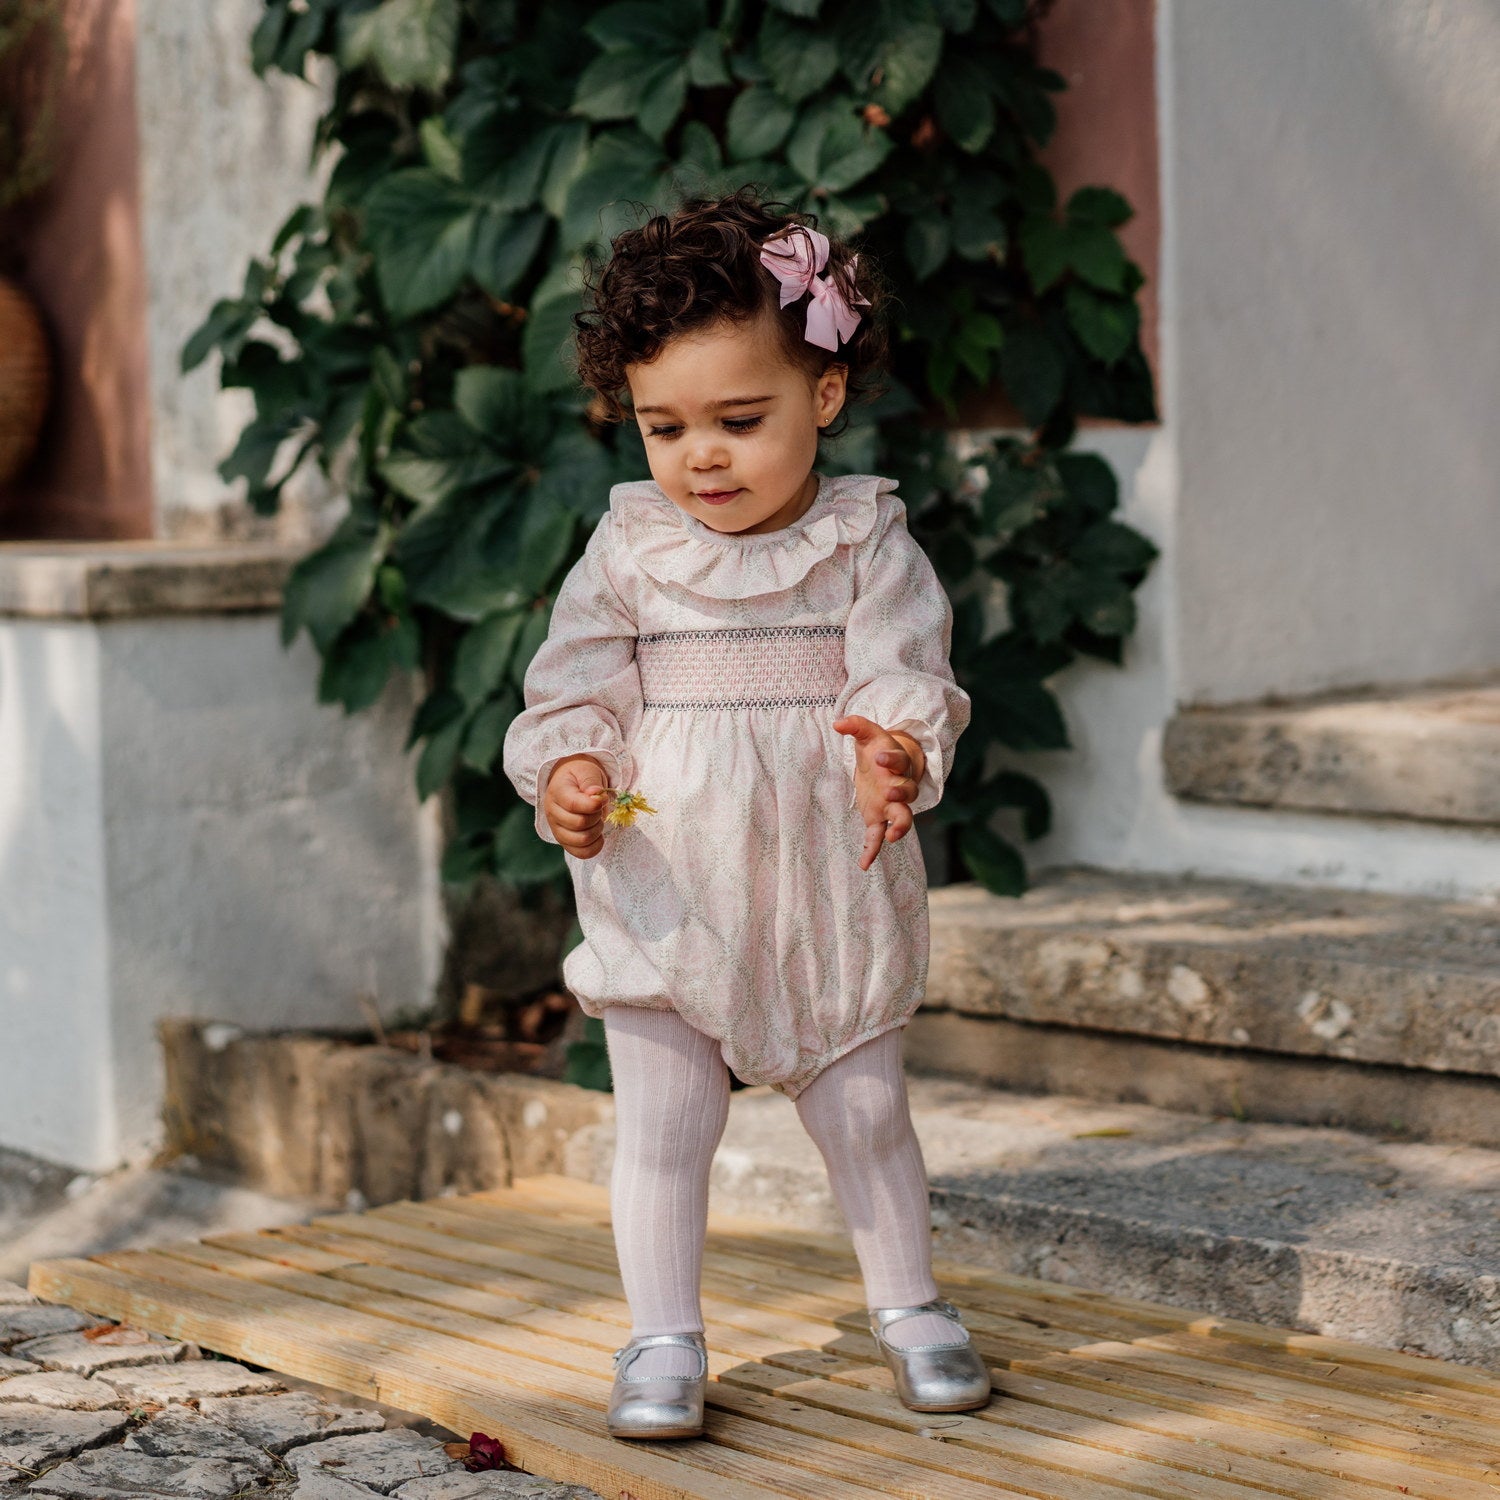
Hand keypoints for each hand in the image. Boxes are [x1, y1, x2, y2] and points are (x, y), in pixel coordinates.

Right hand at [544, 754, 611, 857]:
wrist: (571, 784)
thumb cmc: (580, 776)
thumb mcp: (587, 771)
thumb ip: (591, 782)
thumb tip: (595, 795)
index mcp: (557, 792)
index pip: (573, 805)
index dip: (593, 805)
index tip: (603, 799)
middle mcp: (552, 813)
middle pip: (579, 824)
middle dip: (597, 816)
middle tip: (600, 808)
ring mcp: (557, 829)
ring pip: (581, 840)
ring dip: (597, 831)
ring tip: (598, 820)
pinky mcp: (564, 841)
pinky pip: (581, 853)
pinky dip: (595, 846)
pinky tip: (599, 835)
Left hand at [832, 714, 926, 871]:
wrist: (885, 764)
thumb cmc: (877, 749)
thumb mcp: (867, 734)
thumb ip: (856, 726)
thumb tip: (838, 722)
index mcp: (896, 763)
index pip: (899, 760)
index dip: (891, 758)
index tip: (880, 757)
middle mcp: (898, 786)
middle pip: (908, 793)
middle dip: (900, 794)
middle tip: (890, 793)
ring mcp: (891, 806)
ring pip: (902, 819)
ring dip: (899, 827)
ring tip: (893, 837)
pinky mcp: (879, 819)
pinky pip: (878, 837)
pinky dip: (873, 851)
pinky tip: (864, 864)